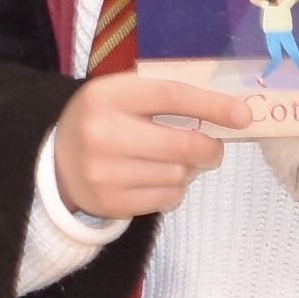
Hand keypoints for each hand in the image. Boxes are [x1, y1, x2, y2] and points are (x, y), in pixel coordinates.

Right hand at [49, 71, 252, 222]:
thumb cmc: (102, 120)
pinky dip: (173, 189)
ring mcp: (104, 172)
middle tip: (213, 148)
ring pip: (178, 174)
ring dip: (187, 169)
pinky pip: (167, 198)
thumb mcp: (120, 94)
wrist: (56, 162)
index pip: (171, 96)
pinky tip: (157, 178)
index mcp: (106, 96)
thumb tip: (225, 108)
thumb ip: (163, 94)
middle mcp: (102, 133)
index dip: (212, 105)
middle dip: (209, 147)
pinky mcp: (110, 203)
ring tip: (172, 162)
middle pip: (181, 144)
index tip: (242, 115)